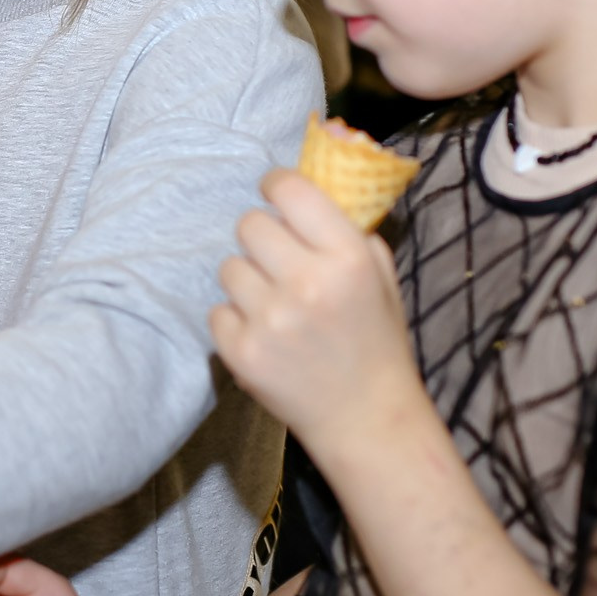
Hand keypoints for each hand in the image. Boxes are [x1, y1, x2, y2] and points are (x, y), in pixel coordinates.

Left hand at [209, 169, 424, 454]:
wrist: (367, 418)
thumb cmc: (375, 340)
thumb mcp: (380, 275)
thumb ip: (346, 225)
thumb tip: (308, 177)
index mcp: (347, 257)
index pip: (290, 191)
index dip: (276, 186)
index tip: (275, 195)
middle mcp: (307, 283)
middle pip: (250, 225)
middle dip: (263, 239)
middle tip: (280, 262)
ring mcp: (270, 320)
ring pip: (229, 267)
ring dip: (249, 281)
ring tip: (277, 306)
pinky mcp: (242, 352)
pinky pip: (217, 310)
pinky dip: (236, 320)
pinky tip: (266, 336)